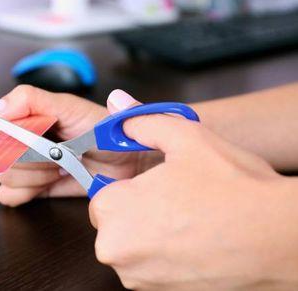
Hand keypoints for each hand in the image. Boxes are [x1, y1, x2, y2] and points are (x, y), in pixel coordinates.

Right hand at [0, 85, 144, 206]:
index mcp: (30, 114)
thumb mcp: (72, 108)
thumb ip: (32, 100)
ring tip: (59, 168)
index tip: (25, 140)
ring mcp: (27, 164)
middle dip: (30, 158)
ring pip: (4, 176)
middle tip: (57, 154)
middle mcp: (24, 138)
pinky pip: (8, 195)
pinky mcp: (33, 187)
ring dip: (33, 176)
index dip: (2, 134)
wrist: (130, 162)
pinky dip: (25, 193)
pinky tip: (47, 183)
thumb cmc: (108, 131)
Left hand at [89, 91, 297, 289]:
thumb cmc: (233, 189)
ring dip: (152, 231)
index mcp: (113, 211)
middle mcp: (116, 251)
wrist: (278, 239)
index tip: (153, 184)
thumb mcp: (186, 138)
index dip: (128, 186)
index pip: (100, 193)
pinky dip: (166, 253)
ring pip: (132, 244)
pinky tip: (194, 239)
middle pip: (113, 221)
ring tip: (189, 217)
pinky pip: (151, 266)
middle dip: (136, 208)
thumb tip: (118, 105)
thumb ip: (142, 122)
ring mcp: (138, 278)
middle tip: (175, 198)